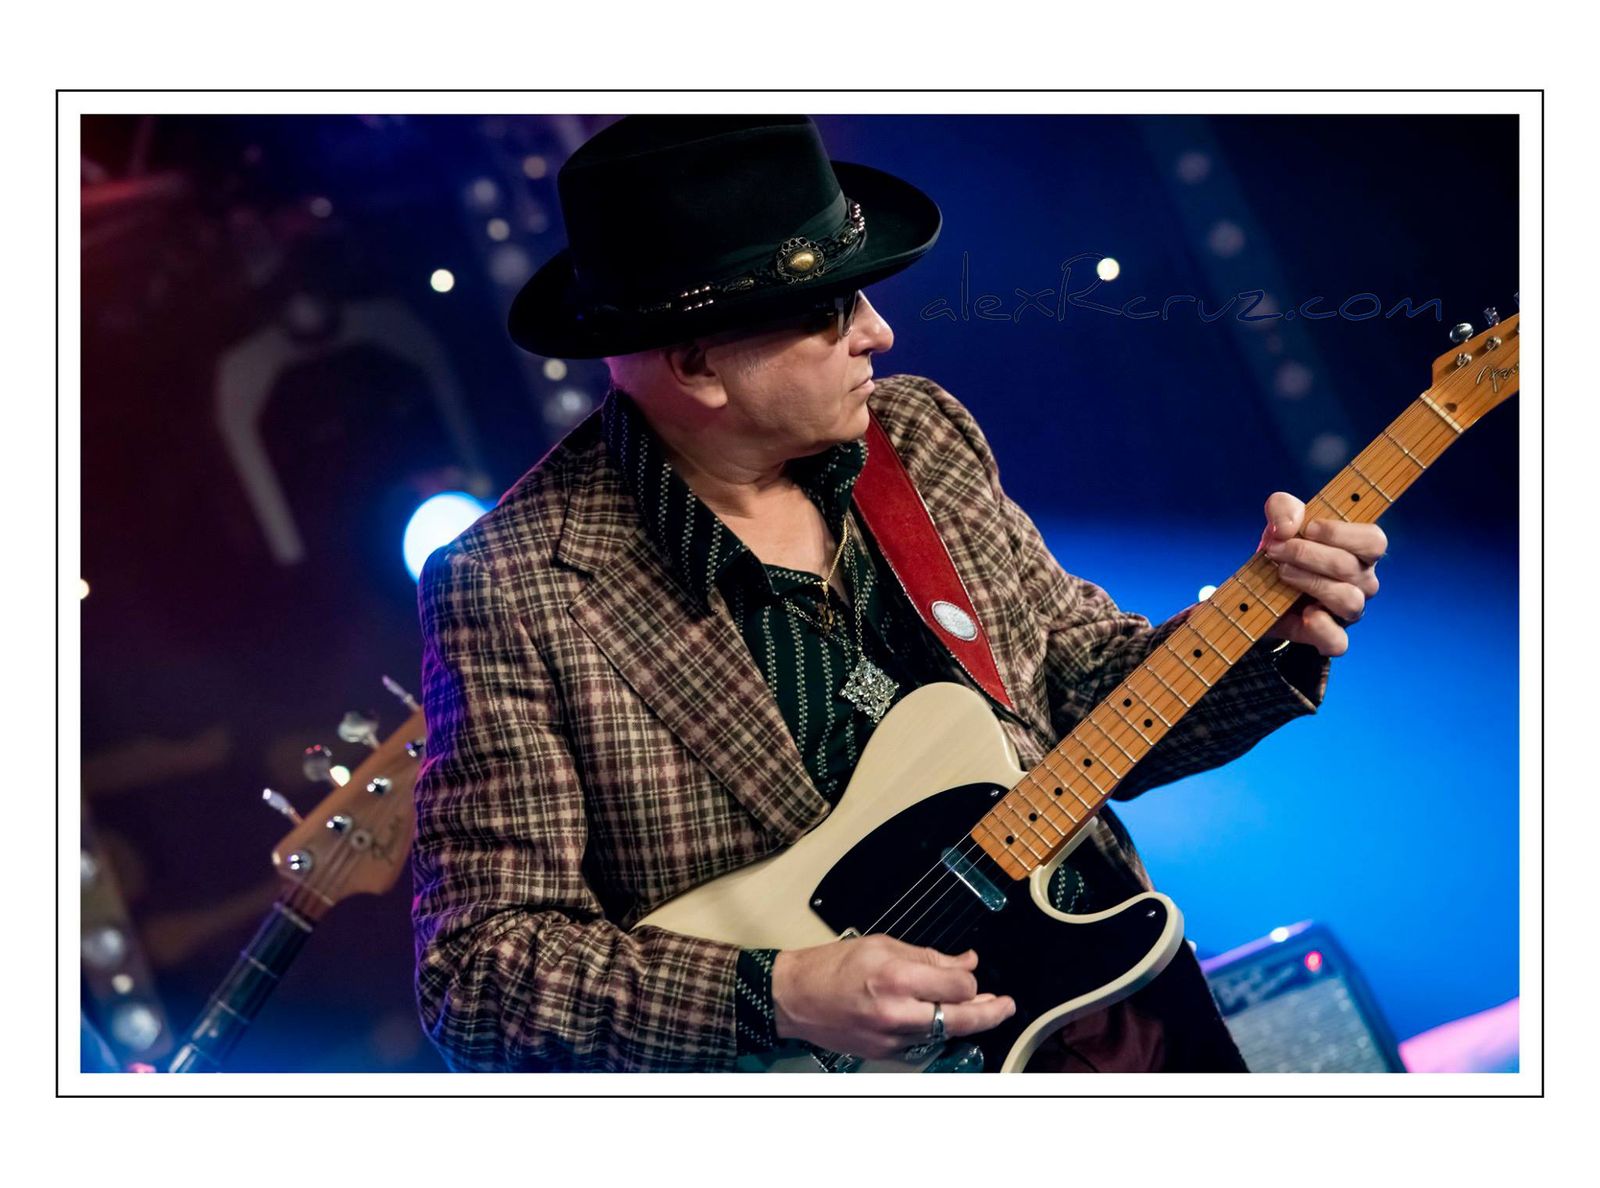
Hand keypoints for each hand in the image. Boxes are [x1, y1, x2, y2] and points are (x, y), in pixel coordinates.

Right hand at [770, 935, 1015, 1059]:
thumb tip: (964, 962)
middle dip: (990, 1012)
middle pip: (961, 1019)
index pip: (957, 987)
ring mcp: (891, 1038)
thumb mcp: (882, 944)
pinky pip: (923, 1043)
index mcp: (896, 977)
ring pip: (945, 1033)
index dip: (970, 980)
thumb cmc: (831, 967)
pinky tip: (939, 1019)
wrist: (795, 998)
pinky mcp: (885, 1053)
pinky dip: (935, 1030)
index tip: (971, 974)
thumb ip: (928, 956)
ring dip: (965, 1021)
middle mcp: (897, 1012)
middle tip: (1006, 1005)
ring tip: (981, 1010)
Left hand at [1257, 492, 1385, 656]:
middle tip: (1276, 549)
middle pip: (1350, 568)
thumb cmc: (1283, 552)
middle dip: (1307, 554)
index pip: (1374, 540)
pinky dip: (1322, 628)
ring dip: (1310, 583)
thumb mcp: (1279, 522)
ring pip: (1348, 600)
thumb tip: (1289, 526)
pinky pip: (1339, 642)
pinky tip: (1304, 614)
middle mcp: (1362, 582)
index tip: (1308, 527)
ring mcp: (1349, 612)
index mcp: (1360, 551)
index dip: (1342, 533)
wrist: (1258, 591)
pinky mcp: (1330, 637)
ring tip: (1281, 572)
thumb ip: (1284, 508)